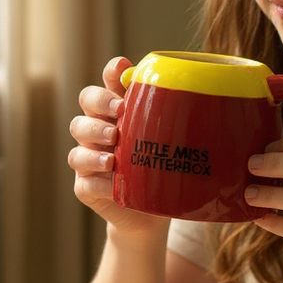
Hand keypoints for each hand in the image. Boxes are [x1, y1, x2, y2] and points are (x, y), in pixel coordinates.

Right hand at [68, 57, 168, 238]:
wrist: (153, 213)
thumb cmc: (162, 169)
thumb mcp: (171, 143)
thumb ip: (175, 120)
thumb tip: (205, 96)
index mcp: (116, 113)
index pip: (107, 82)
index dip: (111, 73)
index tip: (122, 69)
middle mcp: (97, 130)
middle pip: (85, 103)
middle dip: (99, 103)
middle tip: (119, 112)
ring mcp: (88, 159)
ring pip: (78, 145)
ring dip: (94, 144)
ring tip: (114, 155)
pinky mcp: (86, 187)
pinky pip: (84, 182)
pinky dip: (98, 181)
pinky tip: (114, 183)